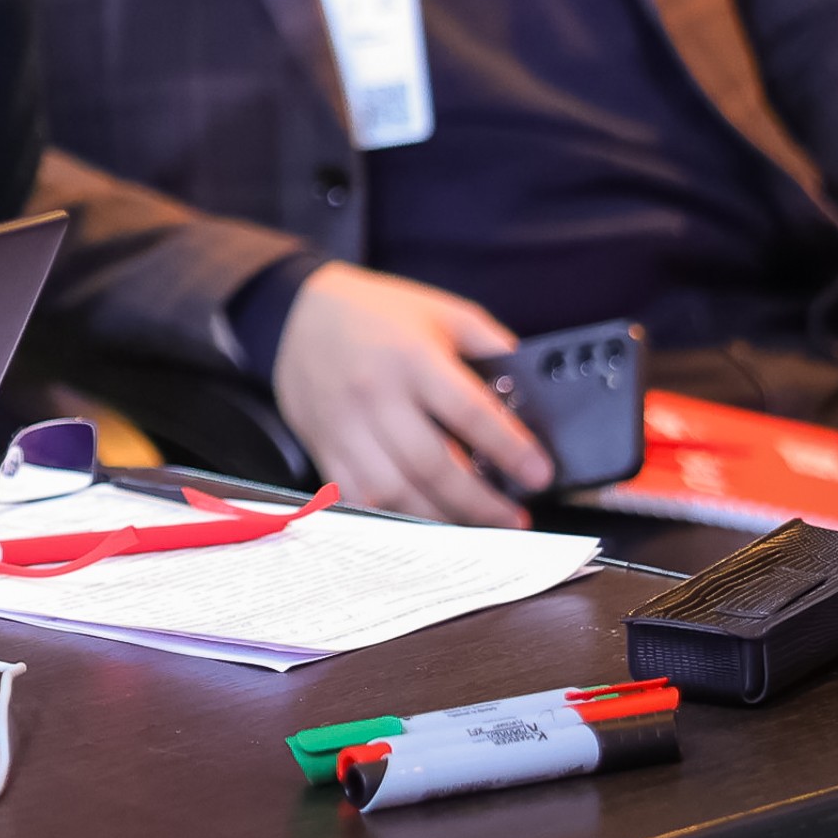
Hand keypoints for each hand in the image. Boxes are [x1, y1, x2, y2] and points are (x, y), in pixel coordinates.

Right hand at [268, 263, 554, 527]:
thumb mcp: (442, 311)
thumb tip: (530, 391)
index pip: (469, 412)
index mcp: (411, 357)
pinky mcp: (325, 447)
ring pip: (394, 491)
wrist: (298, 312)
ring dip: (439, 518)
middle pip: (432, 465)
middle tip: (513, 518)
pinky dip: (392, 517)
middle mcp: (375, 395)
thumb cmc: (377, 313)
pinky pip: (357, 497)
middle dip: (480, 501)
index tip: (539, 474)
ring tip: (474, 526)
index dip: (509, 449)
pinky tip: (422, 521)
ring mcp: (345, 426)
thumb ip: (490, 345)